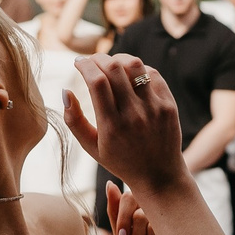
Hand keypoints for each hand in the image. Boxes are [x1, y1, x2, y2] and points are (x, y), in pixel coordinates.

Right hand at [63, 54, 188, 196]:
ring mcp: (154, 108)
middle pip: (114, 68)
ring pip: (135, 66)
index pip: (96, 82)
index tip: (78, 62)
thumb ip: (73, 120)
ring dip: (119, 59)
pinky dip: (138, 69)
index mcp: (112, 126)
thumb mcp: (91, 147)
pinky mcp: (169, 105)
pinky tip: (129, 74)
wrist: (159, 176)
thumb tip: (65, 91)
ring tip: (110, 64)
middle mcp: (134, 115)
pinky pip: (153, 74)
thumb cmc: (120, 161)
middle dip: (98, 58)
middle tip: (91, 61)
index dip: (85, 65)